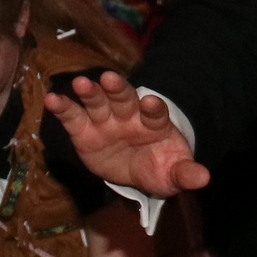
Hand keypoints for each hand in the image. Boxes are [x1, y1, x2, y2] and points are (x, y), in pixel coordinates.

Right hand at [45, 72, 205, 197]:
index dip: (153, 107)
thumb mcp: (173, 175)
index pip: (155, 112)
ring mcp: (105, 121)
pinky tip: (52, 99)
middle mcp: (129, 116)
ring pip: (98, 102)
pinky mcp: (84, 131)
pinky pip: (72, 117)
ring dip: (89, 92)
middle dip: (118, 88)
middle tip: (110, 78)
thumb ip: (185, 174)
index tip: (151, 103)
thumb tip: (204, 178)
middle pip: (124, 98)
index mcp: (154, 123)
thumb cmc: (158, 167)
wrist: (137, 171)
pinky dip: (62, 107)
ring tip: (80, 84)